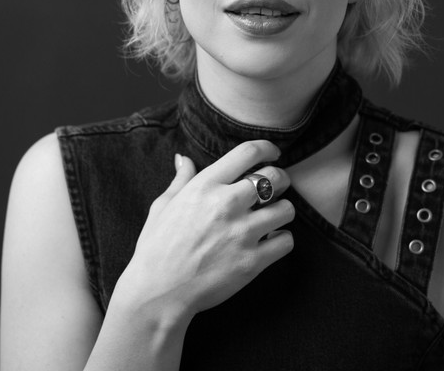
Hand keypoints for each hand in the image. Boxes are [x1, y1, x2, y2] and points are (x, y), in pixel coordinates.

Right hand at [119, 140, 293, 323]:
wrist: (157, 294)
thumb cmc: (156, 248)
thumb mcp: (162, 206)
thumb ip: (180, 179)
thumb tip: (183, 158)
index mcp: (206, 186)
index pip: (248, 152)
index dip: (267, 148)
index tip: (273, 154)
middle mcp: (227, 204)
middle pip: (274, 177)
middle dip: (281, 179)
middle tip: (278, 186)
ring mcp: (242, 233)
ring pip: (286, 209)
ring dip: (282, 210)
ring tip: (273, 216)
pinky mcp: (252, 261)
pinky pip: (286, 241)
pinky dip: (282, 240)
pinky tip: (271, 241)